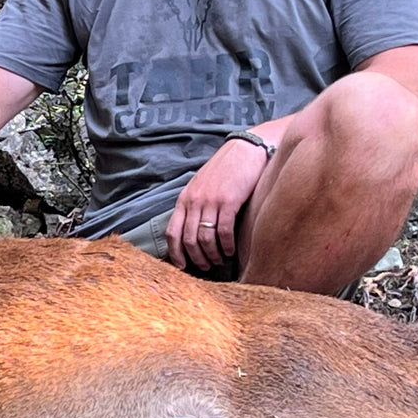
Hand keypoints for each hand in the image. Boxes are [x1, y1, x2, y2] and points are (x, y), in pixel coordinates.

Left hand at [166, 139, 268, 271]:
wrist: (244, 150)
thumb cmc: (224, 170)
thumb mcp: (201, 186)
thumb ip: (194, 205)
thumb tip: (191, 231)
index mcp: (184, 199)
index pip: (172, 232)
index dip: (175, 253)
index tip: (182, 266)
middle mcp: (194, 201)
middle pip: (188, 239)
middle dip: (197, 258)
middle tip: (206, 267)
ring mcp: (210, 201)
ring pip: (205, 238)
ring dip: (212, 255)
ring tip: (219, 261)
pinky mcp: (228, 201)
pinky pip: (224, 231)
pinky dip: (226, 245)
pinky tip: (230, 251)